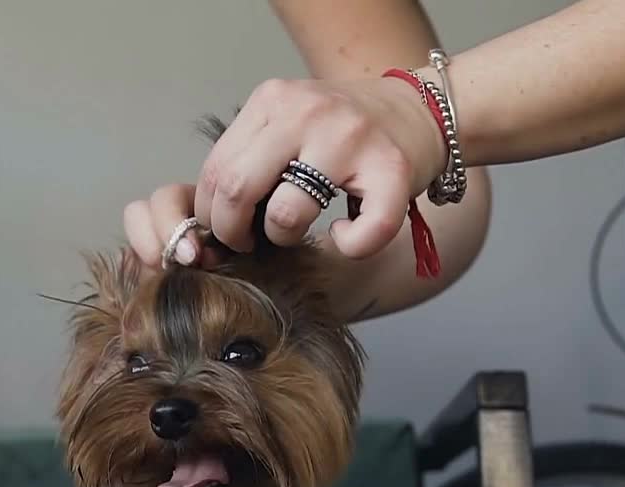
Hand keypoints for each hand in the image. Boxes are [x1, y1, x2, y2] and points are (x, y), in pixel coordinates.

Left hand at [125, 75, 448, 268]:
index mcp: (273, 101)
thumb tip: (205, 218)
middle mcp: (307, 113)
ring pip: (287, 214)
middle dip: (233, 233)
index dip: (209, 214)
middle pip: (235, 190)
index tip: (221, 230)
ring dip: (285, 237)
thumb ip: (250, 156)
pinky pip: (360, 233)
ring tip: (297, 230)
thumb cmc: (344, 131)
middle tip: (248, 243)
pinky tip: (344, 236)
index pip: (214, 169)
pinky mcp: (392, 171)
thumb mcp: (288, 123)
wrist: (419, 110)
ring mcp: (350, 140)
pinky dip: (349, 247)